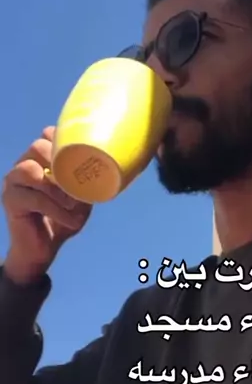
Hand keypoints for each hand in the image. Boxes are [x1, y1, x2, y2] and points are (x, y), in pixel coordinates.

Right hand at [1, 127, 91, 284]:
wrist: (43, 248)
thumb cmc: (63, 219)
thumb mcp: (81, 199)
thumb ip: (88, 183)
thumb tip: (110, 170)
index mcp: (41, 160)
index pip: (47, 135)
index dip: (64, 140)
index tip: (83, 157)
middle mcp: (24, 165)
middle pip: (37, 147)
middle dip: (61, 163)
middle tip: (78, 186)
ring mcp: (13, 181)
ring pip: (30, 169)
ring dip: (56, 187)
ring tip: (73, 204)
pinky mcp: (10, 200)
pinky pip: (33, 197)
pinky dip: (56, 209)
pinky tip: (70, 220)